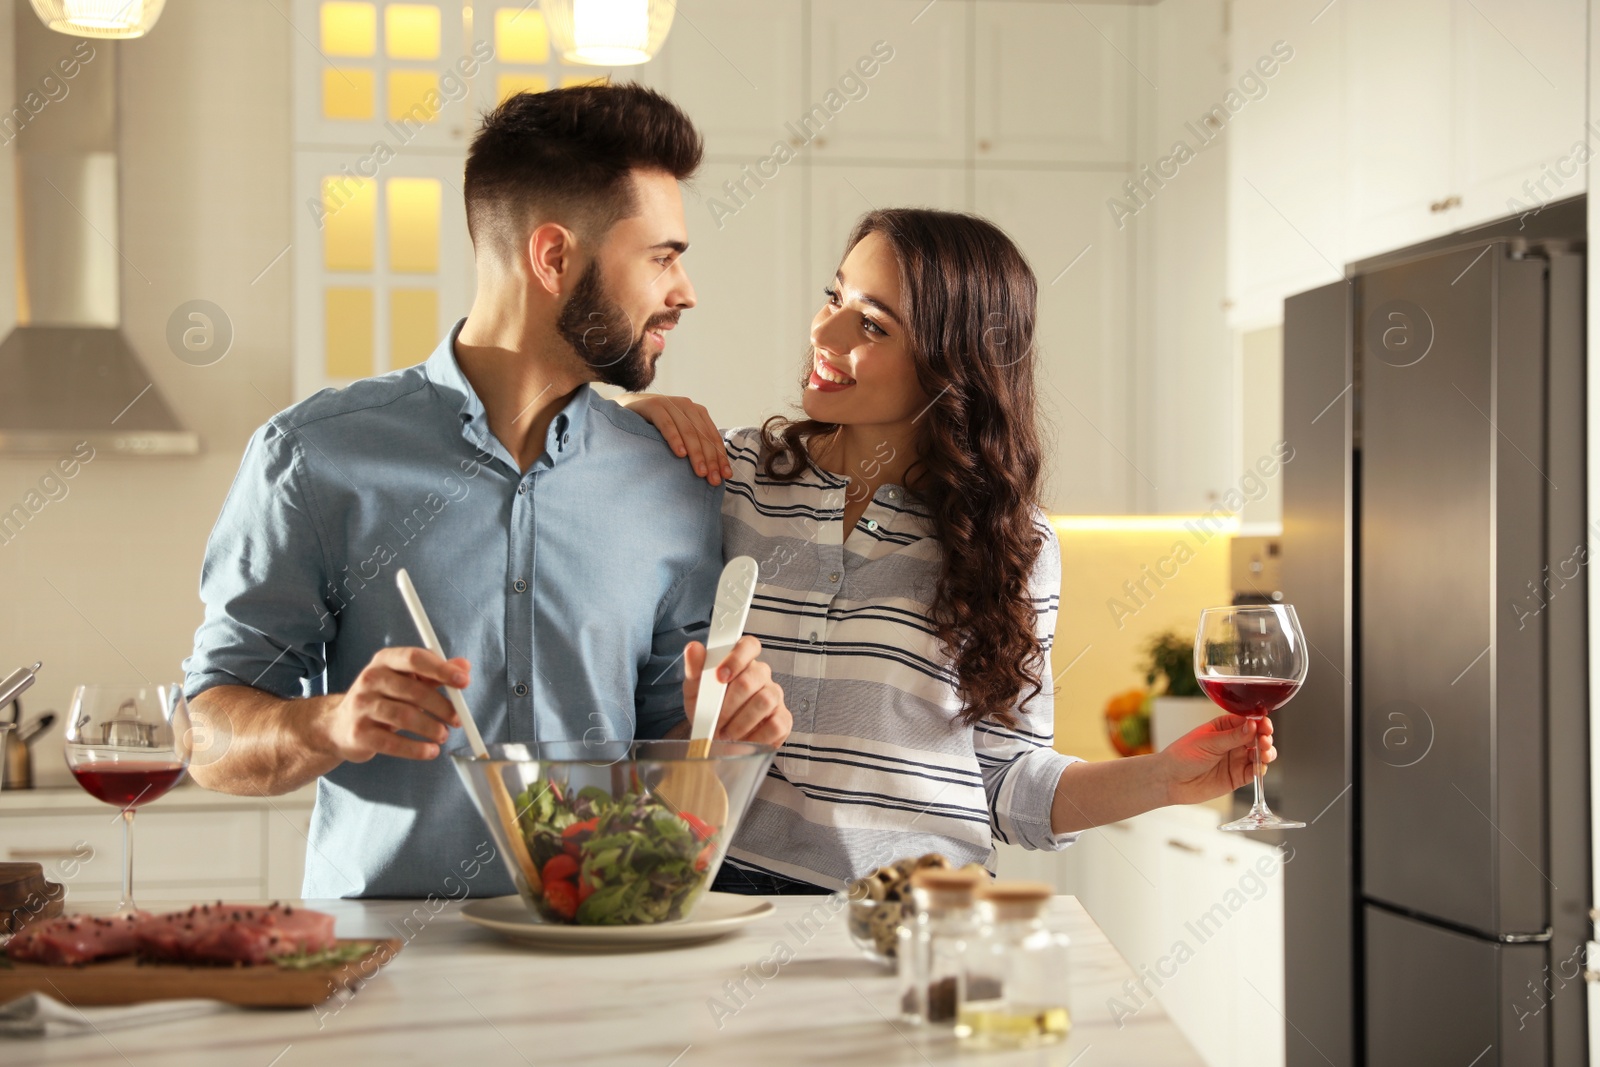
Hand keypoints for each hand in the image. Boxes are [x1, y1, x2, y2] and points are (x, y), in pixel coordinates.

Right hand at [318, 647, 466, 762]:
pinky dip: (416, 749)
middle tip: (457, 719)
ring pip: (404, 717)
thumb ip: (434, 674)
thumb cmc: (381, 699)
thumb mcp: (406, 681)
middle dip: (441, 706)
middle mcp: (370, 679)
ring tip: (443, 735)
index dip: (441, 669)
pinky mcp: (359, 733)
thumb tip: (464, 667)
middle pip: (413, 690)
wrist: (339, 726)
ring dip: (430, 728)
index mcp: (384, 661)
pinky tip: (430, 751)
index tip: (464, 681)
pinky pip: (393, 743)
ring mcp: (361, 706)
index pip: (415, 658)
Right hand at [616, 393, 729, 484]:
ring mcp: (670, 404)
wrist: (626, 408)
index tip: (726, 477)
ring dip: (696, 453)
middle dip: (710, 460)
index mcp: (697, 412)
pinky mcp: (653, 406)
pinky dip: (675, 438)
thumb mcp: (678, 432)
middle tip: (713, 480)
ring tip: (700, 472)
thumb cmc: (654, 426)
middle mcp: (686, 406)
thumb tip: (713, 471)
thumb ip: (693, 444)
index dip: (721, 457)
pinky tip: (680, 454)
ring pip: (688, 431)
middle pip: (703, 436)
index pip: (713, 437)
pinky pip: (667, 424)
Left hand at [682, 636, 789, 746]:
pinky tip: (744, 740)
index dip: (736, 658)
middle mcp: (761, 675)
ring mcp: (775, 696)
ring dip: (741, 722)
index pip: (749, 645)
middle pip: (753, 677)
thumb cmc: (707, 709)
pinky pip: (776, 725)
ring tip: (727, 732)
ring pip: (765, 700)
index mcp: (741, 662)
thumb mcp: (695, 690)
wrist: (714, 738)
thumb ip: (695, 668)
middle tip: (716, 719)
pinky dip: (756, 737)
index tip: (720, 677)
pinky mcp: (783, 719)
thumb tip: (693, 648)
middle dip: (730, 703)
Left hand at [1159, 714, 1275, 804]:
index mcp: (1224, 727)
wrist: (1170, 780)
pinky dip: (1260, 770)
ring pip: (1260, 754)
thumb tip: (1253, 724)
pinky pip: (1254, 772)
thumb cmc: (1183, 755)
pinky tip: (1259, 767)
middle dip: (1265, 738)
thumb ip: (1232, 736)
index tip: (1265, 725)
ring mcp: (1236, 759)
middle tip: (1264, 740)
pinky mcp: (1237, 776)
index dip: (1260, 722)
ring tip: (1265, 754)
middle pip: (1257, 737)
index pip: (1248, 721)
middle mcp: (1233, 742)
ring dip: (1267, 753)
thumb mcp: (1208, 742)